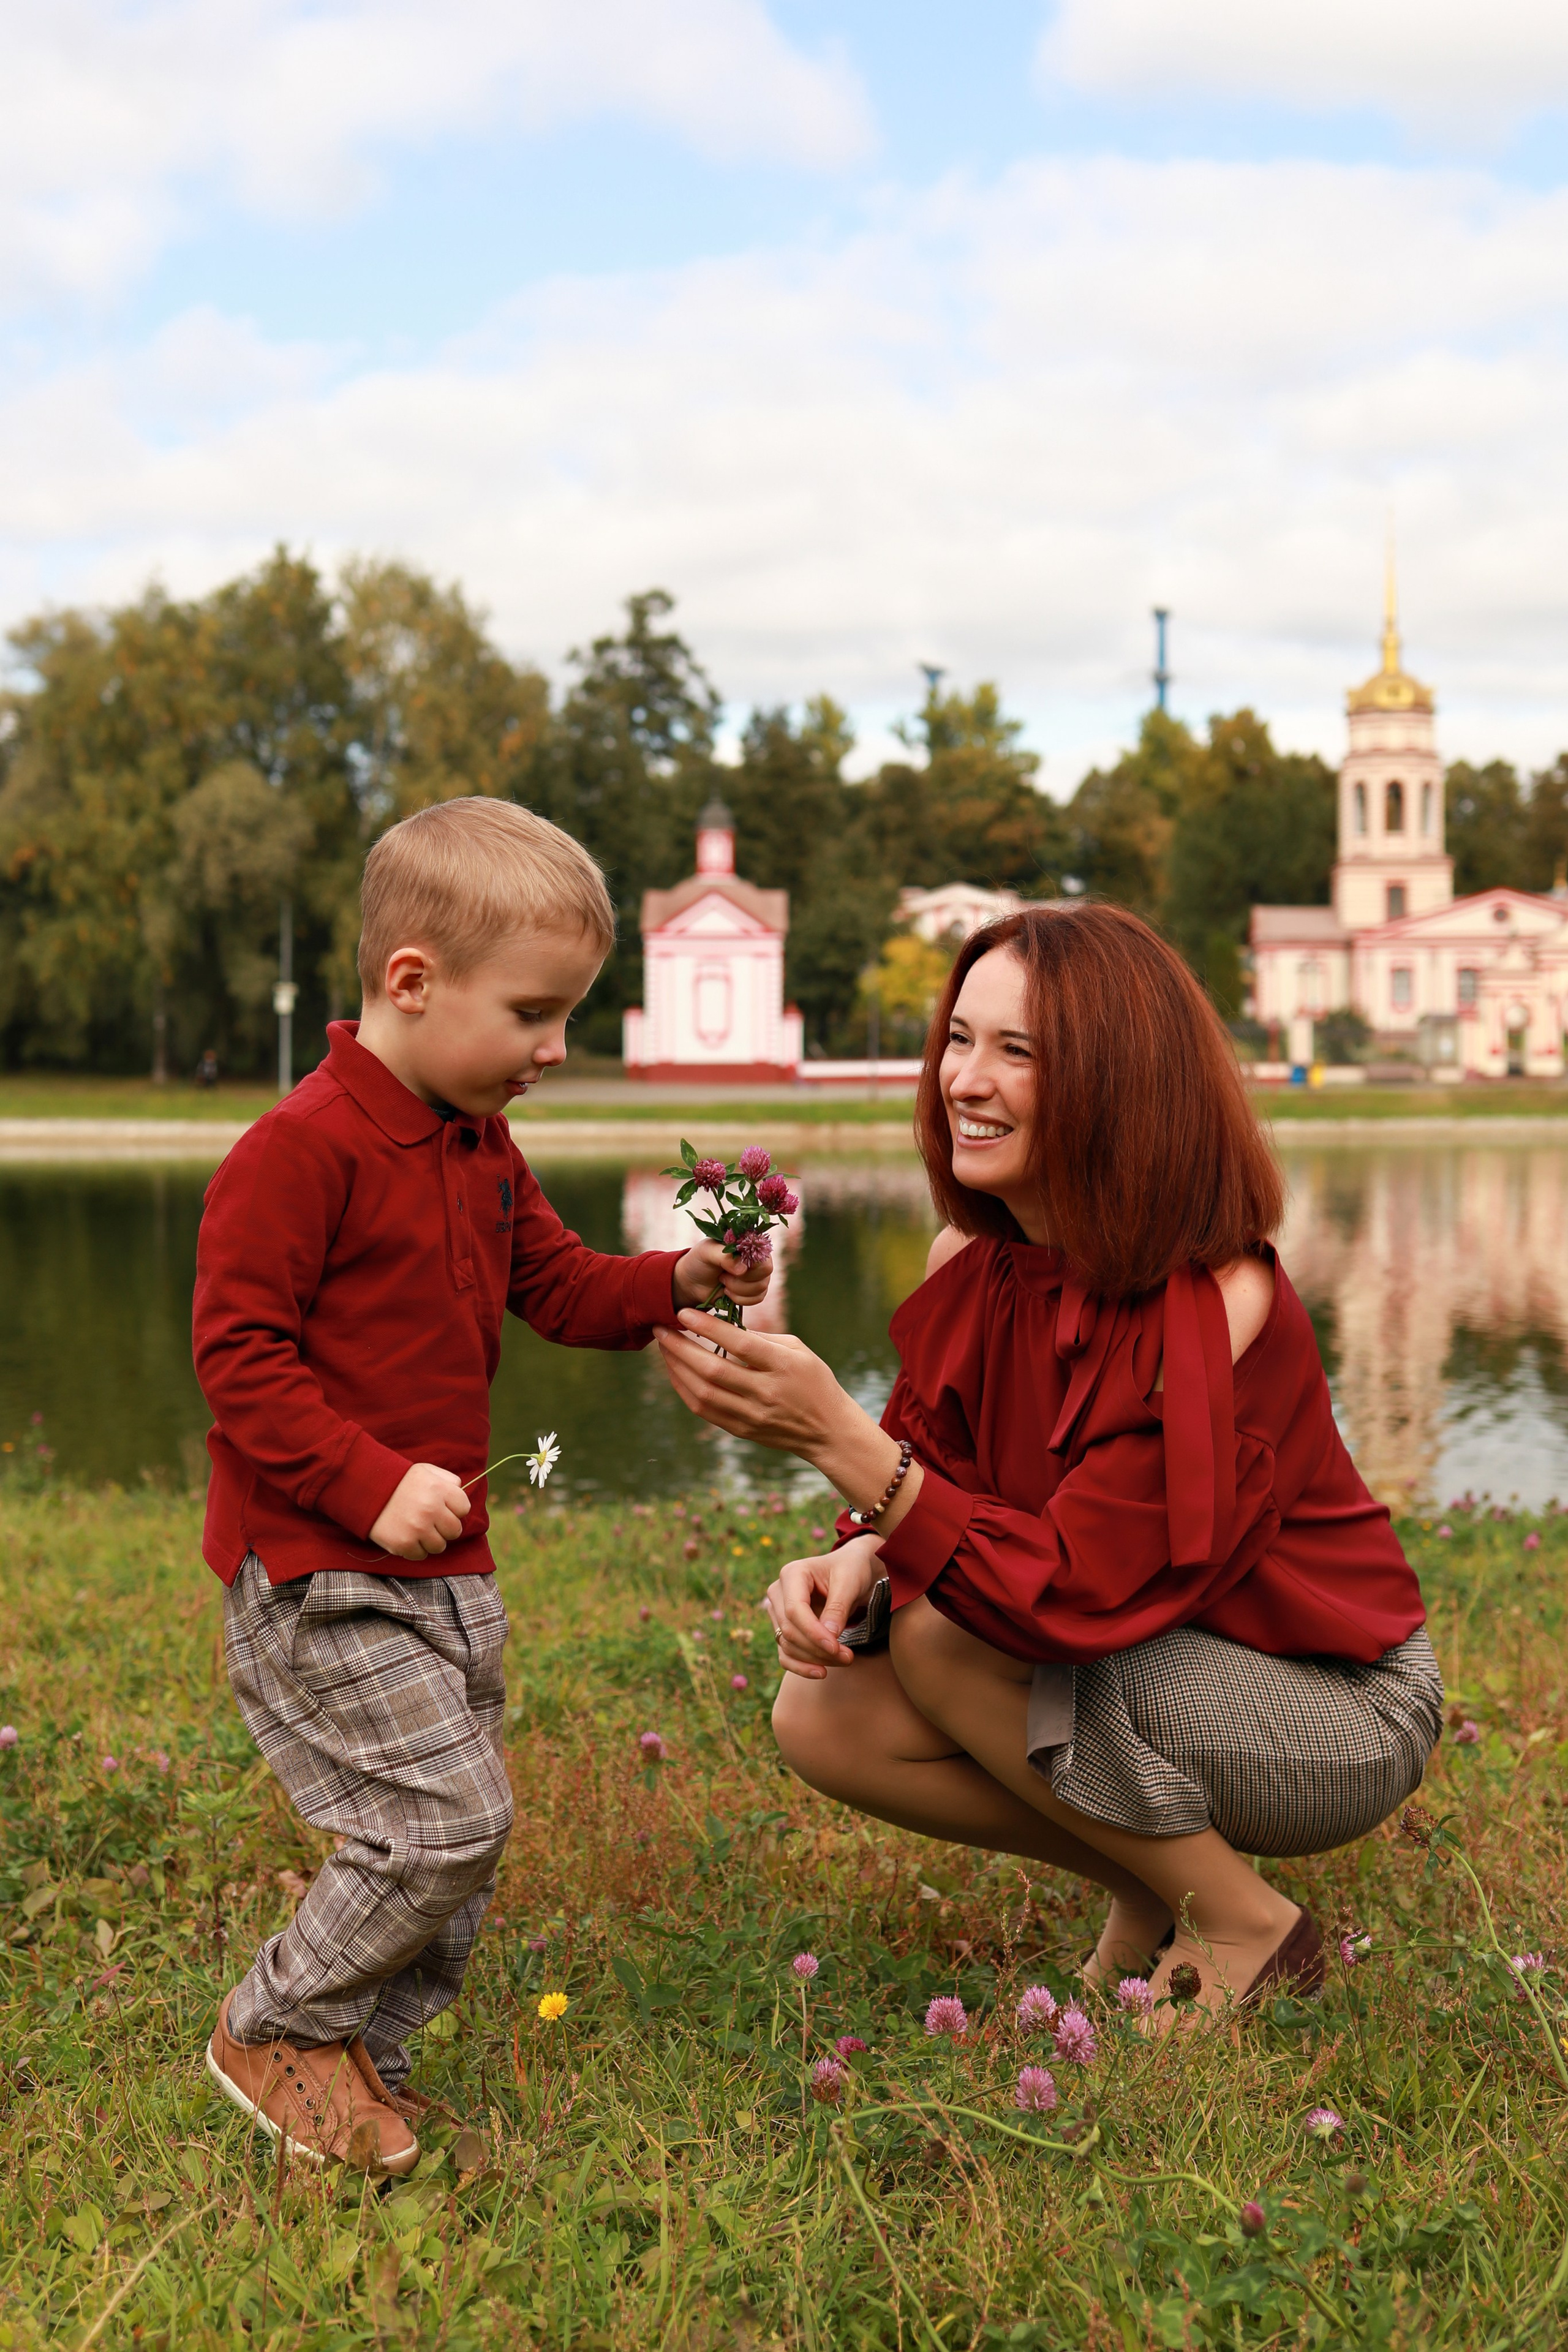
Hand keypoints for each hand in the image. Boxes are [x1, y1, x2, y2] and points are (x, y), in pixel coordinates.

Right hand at [369, 1463, 471, 1559]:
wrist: (365, 1489)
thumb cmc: (399, 1480)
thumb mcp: (426, 1471)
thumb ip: (448, 1480)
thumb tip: (461, 1491)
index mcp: (439, 1489)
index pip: (464, 1508)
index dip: (454, 1509)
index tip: (443, 1508)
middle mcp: (431, 1509)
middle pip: (454, 1530)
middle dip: (444, 1527)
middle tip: (431, 1521)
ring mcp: (418, 1528)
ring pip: (440, 1546)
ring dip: (430, 1540)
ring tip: (418, 1529)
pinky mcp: (404, 1544)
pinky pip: (421, 1555)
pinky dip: (415, 1549)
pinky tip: (407, 1536)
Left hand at [654, 1310, 852, 1456]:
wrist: (828, 1430)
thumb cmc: (813, 1381)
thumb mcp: (798, 1349)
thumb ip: (761, 1338)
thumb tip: (721, 1326)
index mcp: (783, 1366)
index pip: (739, 1344)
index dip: (708, 1327)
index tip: (683, 1313)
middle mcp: (766, 1392)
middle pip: (712, 1370)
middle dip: (680, 1348)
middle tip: (662, 1329)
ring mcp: (752, 1415)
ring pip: (702, 1392)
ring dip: (677, 1368)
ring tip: (665, 1348)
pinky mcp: (741, 1430)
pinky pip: (704, 1410)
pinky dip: (685, 1389)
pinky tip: (677, 1372)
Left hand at [672, 1238, 771, 1312]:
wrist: (692, 1282)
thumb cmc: (699, 1261)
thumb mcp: (706, 1252)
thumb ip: (724, 1257)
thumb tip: (742, 1269)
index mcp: (747, 1242)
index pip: (761, 1252)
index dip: (748, 1263)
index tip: (731, 1268)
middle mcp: (756, 1258)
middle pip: (765, 1271)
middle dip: (741, 1278)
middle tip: (723, 1276)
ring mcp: (757, 1275)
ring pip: (761, 1287)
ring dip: (738, 1289)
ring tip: (723, 1282)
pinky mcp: (754, 1291)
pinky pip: (757, 1298)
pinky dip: (740, 1299)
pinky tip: (727, 1292)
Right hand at [765, 1534, 883, 1675]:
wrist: (851, 1570)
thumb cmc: (851, 1569)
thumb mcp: (850, 1582)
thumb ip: (838, 1607)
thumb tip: (829, 1636)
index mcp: (792, 1573)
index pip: (794, 1610)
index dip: (813, 1633)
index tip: (836, 1648)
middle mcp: (778, 1592)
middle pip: (790, 1630)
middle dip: (818, 1649)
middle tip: (848, 1657)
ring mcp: (778, 1611)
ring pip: (788, 1645)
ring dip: (814, 1659)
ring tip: (845, 1660)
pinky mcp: (784, 1628)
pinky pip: (785, 1654)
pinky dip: (801, 1666)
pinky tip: (821, 1673)